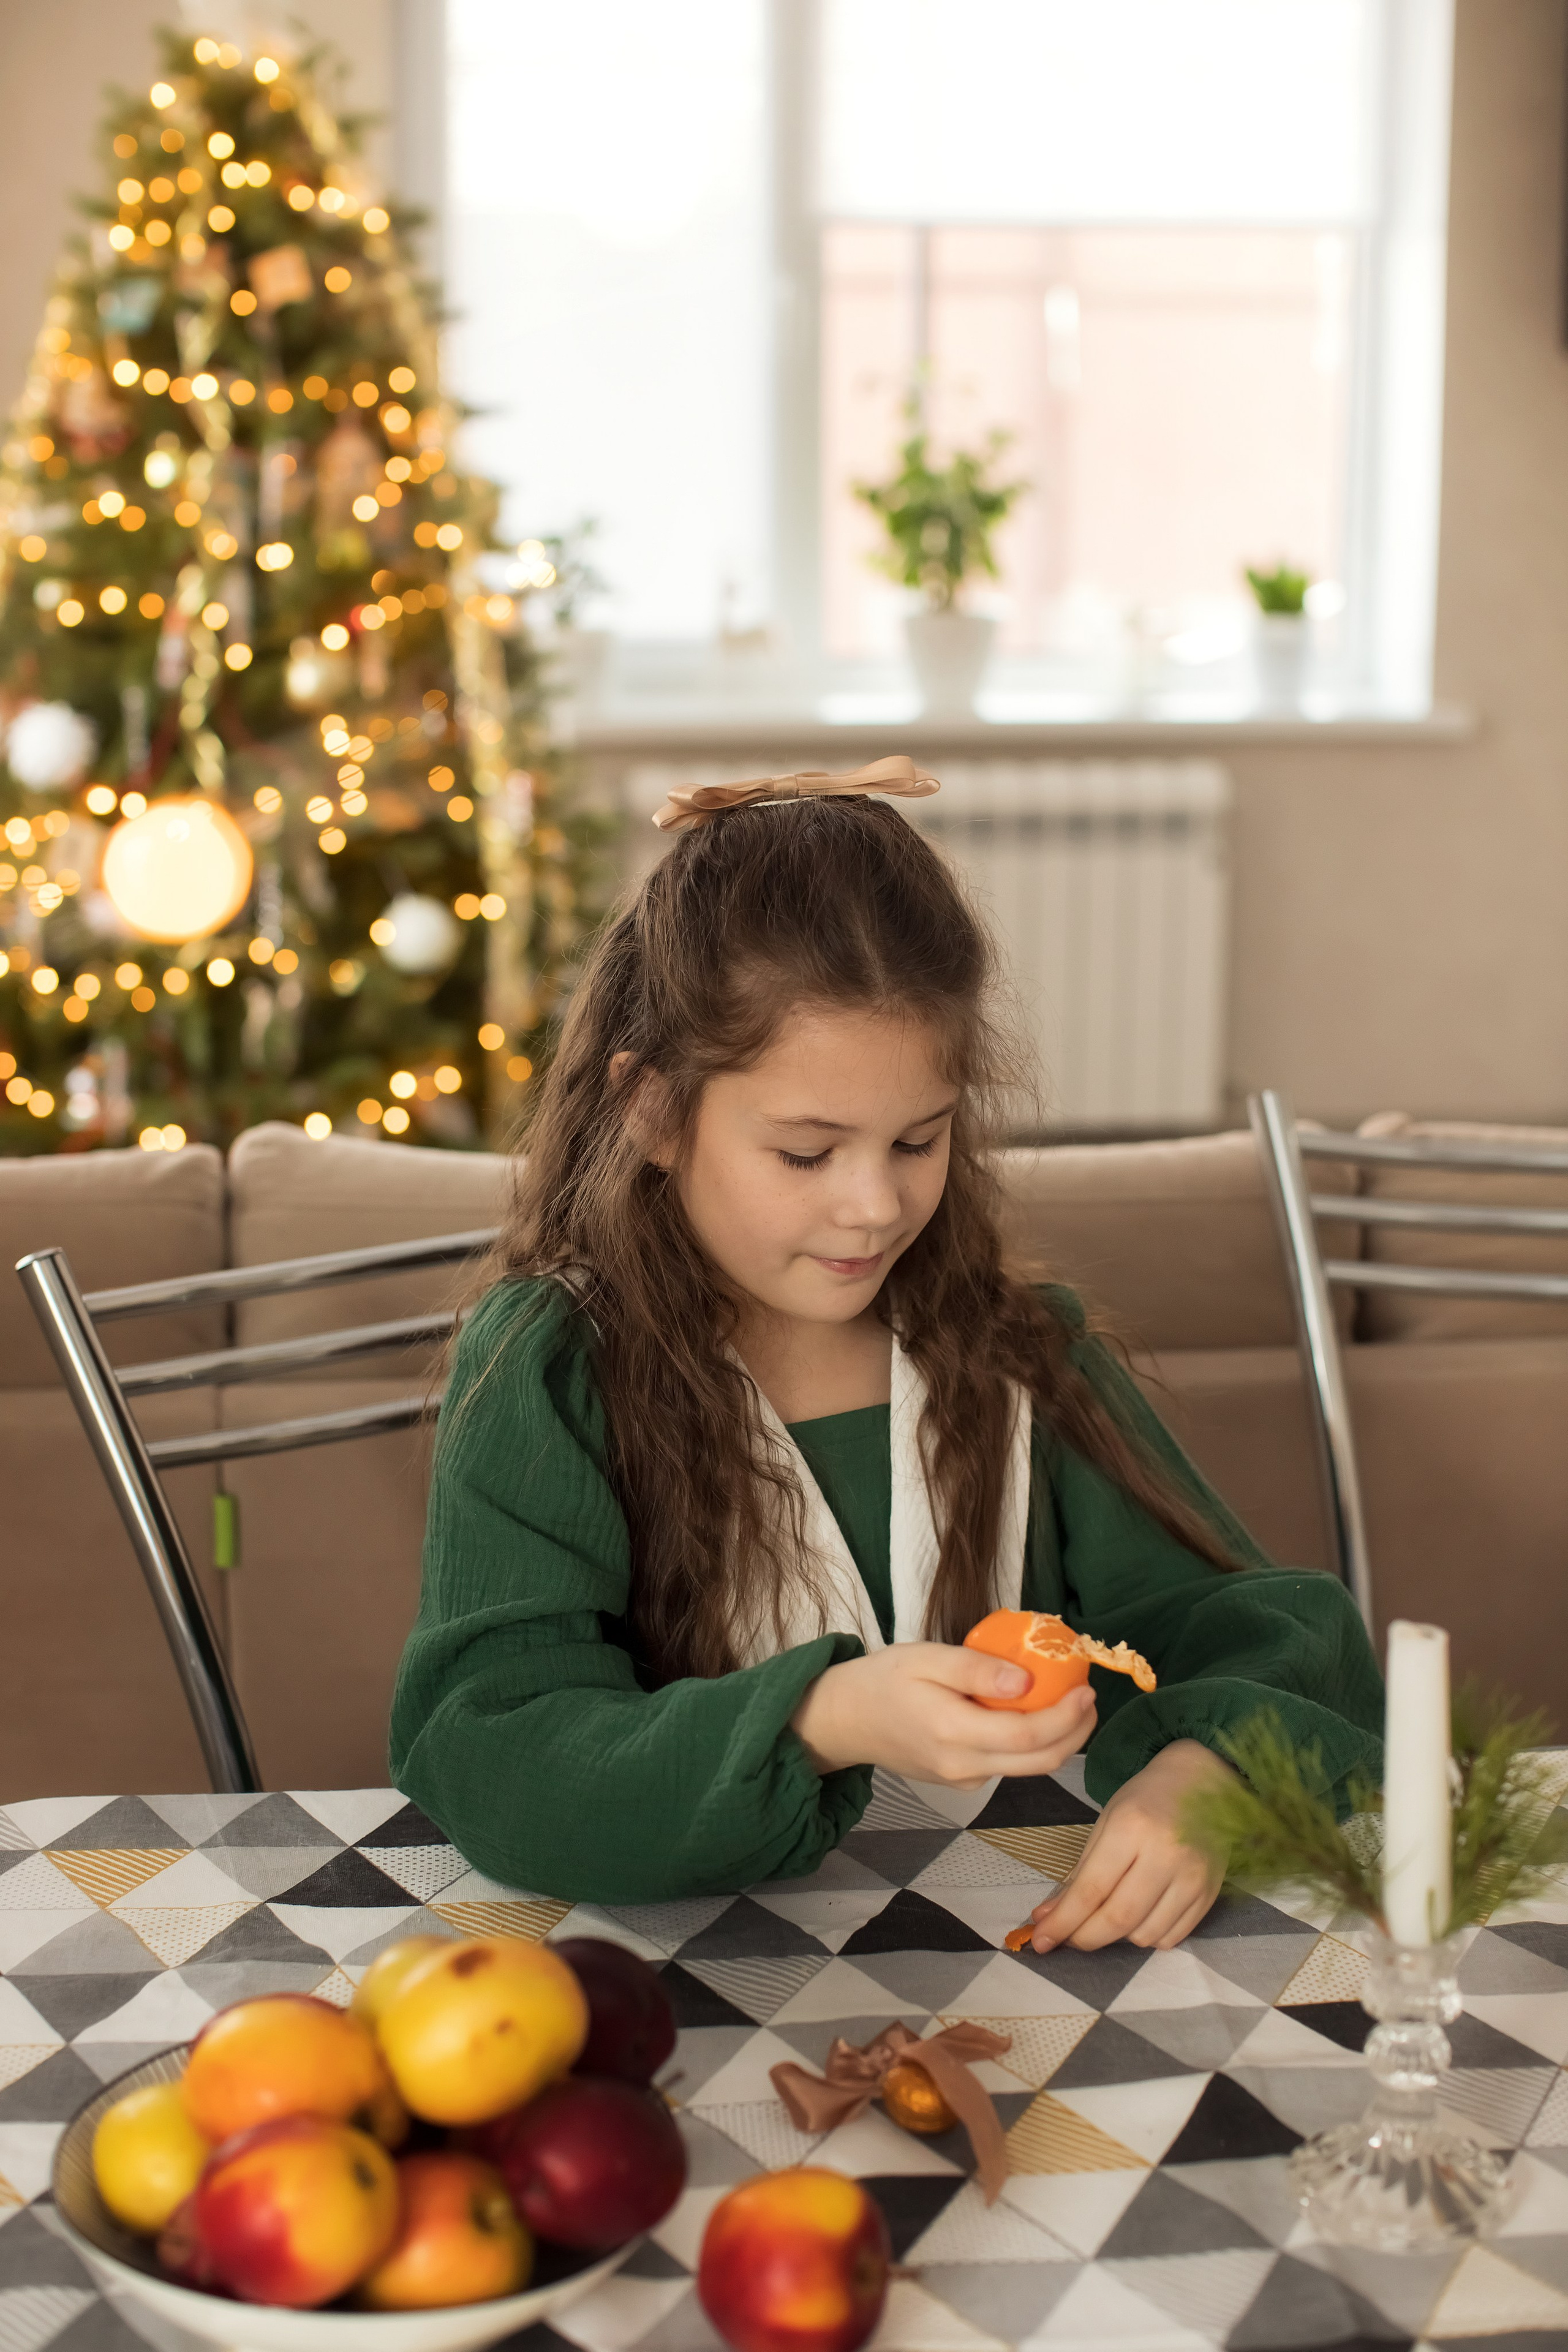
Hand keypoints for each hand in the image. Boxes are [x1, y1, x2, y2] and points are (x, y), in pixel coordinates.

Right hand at [791, 1643, 1095, 1787]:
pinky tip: (1030, 1713)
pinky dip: (1030, 1743)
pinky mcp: (962, 1780)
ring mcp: (963, 1779)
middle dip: (1076, 1733)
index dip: (1066, 1717)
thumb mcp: (927, 1658)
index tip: (1086, 1689)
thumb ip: (977, 1668)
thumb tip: (1028, 1681)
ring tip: (1069, 1700)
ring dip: (1058, 1739)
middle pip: (1039, 1761)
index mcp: (952, 1733)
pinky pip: (1007, 1764)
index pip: (1027, 1735)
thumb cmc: (886, 1679)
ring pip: (1026, 1767)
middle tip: (1090, 1698)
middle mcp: (962, 1766)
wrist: (848, 1719)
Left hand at [1025, 1740, 1232, 1952]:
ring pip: (1144, 1935)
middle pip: (1118, 1919)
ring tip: (1106, 1916)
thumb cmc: (1145, 1800)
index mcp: (1131, 1828)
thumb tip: (1049, 1918)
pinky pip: (1171, 1937)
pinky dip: (1147, 1936)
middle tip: (1065, 1940)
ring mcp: (1193, 1877)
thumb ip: (1080, 1874)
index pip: (1091, 1890)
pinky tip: (1137, 1918)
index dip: (1063, 1922)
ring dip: (1116, 1937)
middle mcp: (1166, 1855)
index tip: (1041, 1939)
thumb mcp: (1105, 1824)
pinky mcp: (1209, 1893)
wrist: (1202, 1782)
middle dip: (1084, 1938)